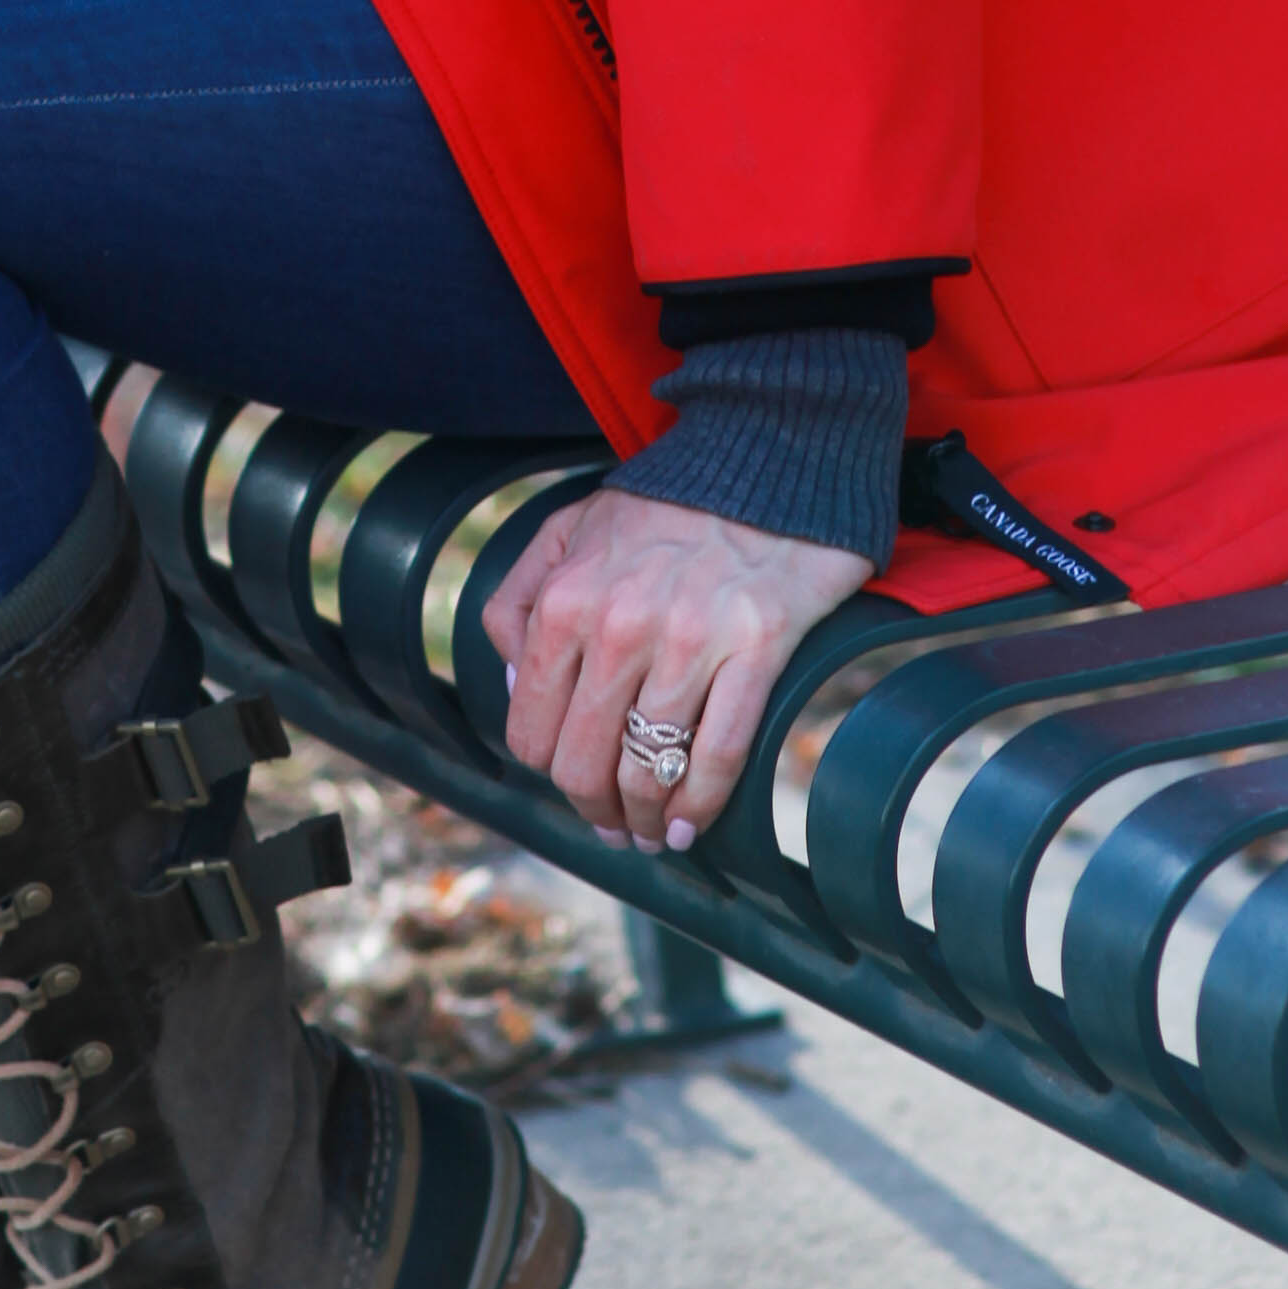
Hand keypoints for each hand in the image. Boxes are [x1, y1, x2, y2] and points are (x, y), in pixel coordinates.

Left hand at [481, 486, 873, 855]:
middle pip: (583, 762)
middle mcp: (618, 625)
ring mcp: (690, 639)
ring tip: (655, 832)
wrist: (768, 456)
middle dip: (595, 810)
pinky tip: (692, 825)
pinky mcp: (756, 647)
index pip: (533, 729)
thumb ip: (519, 601)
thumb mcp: (568, 529)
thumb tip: (518, 686)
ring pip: (648, 768)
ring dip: (647, 818)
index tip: (573, 786)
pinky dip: (699, 803)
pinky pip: (720, 753)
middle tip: (615, 826)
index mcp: (564, 600)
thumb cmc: (667, 501)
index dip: (549, 773)